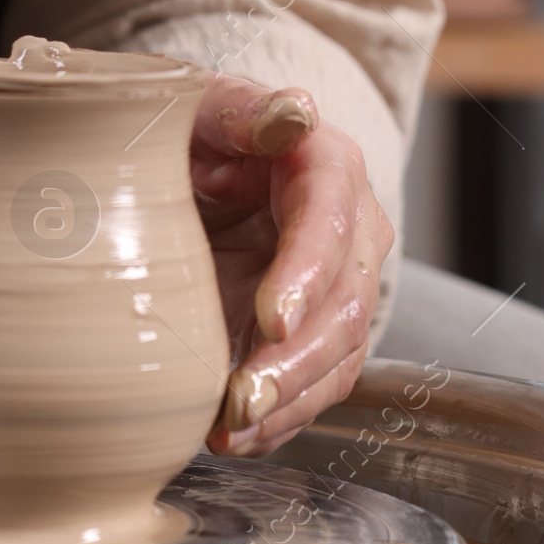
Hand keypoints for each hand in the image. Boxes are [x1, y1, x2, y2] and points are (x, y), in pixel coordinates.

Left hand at [195, 74, 392, 454]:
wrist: (193, 163)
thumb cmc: (196, 128)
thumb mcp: (204, 106)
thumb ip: (244, 110)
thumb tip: (293, 113)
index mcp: (327, 165)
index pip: (330, 221)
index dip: (306, 274)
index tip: (272, 320)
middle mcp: (349, 231)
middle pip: (343, 304)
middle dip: (295, 361)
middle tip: (242, 398)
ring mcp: (338, 287)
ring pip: (337, 358)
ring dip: (288, 402)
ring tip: (230, 430)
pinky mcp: (315, 332)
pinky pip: (314, 386)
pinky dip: (278, 419)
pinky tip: (236, 438)